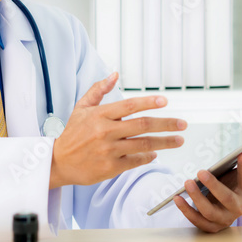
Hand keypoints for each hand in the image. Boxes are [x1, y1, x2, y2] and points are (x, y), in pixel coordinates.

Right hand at [49, 72, 186, 188]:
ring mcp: (108, 151)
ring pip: (143, 145)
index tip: (165, 102)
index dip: (148, 102)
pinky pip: (135, 161)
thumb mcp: (81, 107)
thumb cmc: (72, 133)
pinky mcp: (110, 168)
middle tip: (183, 124)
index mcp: (99, 115)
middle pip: (142, 126)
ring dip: (164, 142)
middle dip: (166, 124)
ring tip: (179, 140)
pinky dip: (148, 157)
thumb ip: (98, 90)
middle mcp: (105, 132)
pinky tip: (155, 153)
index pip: (129, 106)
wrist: (59, 162)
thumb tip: (115, 74)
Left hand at [173, 139, 241, 232]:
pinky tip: (177, 198)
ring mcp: (223, 219)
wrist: (226, 208)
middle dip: (214, 186)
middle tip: (201, 171)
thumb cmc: (237, 185)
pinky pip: (196, 221)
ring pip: (209, 212)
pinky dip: (186, 210)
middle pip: (227, 199)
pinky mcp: (209, 227)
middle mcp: (238, 209)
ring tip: (187, 182)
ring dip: (197, 198)